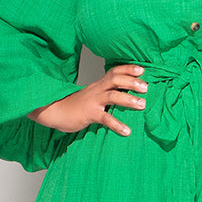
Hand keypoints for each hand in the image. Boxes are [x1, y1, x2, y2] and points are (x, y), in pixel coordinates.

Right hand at [27, 63, 147, 135]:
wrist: (54, 111)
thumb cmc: (76, 106)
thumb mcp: (92, 96)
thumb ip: (106, 94)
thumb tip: (126, 96)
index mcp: (99, 85)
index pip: (114, 72)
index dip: (128, 69)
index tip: (142, 69)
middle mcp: (97, 90)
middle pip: (115, 80)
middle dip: (132, 82)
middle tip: (146, 87)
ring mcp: (92, 101)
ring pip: (112, 96)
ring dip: (128, 100)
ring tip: (142, 105)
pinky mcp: (88, 114)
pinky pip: (105, 119)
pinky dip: (117, 125)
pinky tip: (127, 131)